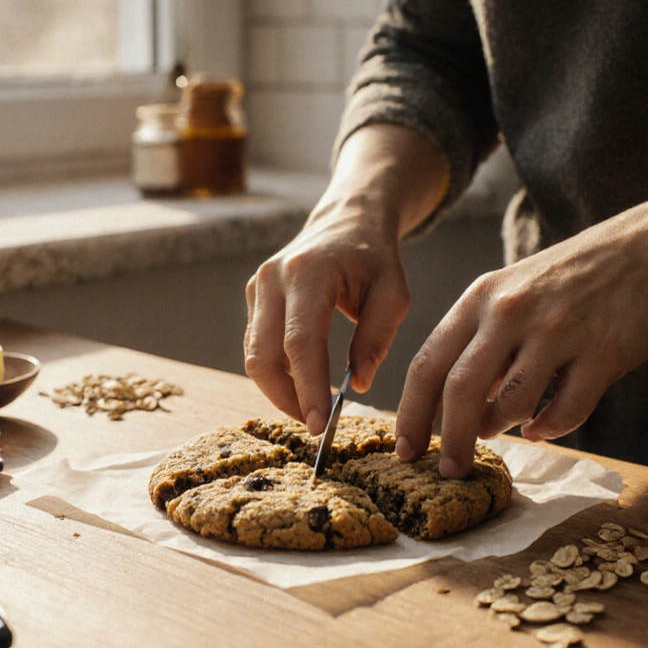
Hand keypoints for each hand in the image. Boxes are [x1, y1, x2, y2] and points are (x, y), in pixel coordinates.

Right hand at [245, 208, 410, 433]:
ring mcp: (257, 286)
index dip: (308, 388)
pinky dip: (277, 373)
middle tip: (315, 426)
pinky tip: (302, 386)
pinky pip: (258, 346)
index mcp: (308, 272)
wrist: (346, 221)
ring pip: (254, 356)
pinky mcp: (253, 297)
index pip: (301, 342)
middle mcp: (273, 278)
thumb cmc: (374, 258)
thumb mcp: (394, 293)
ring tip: (312, 409)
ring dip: (280, 390)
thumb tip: (359, 385)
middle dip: (287, 398)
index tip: (320, 425)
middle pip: (264, 355)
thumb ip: (377, 338)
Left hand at [394, 161, 647, 478]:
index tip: (404, 451)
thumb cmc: (567, 282)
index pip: (428, 365)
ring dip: (498, 430)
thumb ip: (476, 345)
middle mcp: (513, 312)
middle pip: (460, 390)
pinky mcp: (603, 352)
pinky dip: (547, 429)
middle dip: (448, 440)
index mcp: (480, 298)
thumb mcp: (509, 295)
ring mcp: (559, 331)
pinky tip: (540, 429)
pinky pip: (565, 411)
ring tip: (499, 434)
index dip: (410, 415)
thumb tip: (449, 412)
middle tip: (446, 471)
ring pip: (510, 404)